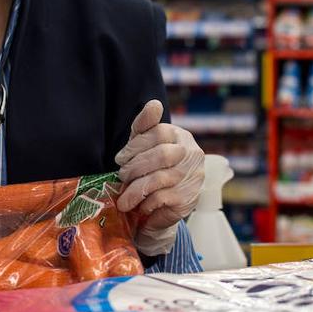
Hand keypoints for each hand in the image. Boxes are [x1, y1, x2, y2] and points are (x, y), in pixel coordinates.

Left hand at [115, 100, 204, 255]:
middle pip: (161, 155)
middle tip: (122, 176)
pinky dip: (146, 203)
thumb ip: (144, 125)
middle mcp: (191, 153)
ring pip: (159, 178)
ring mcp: (192, 176)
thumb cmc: (151, 169)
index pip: (159, 132)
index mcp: (180, 136)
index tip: (120, 159)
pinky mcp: (189, 198)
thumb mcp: (144, 145)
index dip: (136, 145)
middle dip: (135, 167)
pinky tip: (140, 206)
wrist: (165, 206)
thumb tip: (154, 104)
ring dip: (135, 189)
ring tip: (123, 198)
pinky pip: (161, 198)